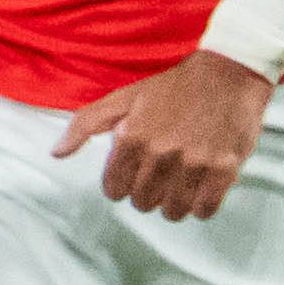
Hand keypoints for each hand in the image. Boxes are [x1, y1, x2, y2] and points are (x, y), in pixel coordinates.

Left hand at [58, 50, 270, 219]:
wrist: (227, 73)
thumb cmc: (172, 86)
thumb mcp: (122, 98)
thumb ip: (84, 125)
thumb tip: (56, 154)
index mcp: (131, 137)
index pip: (114, 189)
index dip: (121, 185)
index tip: (132, 176)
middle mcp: (160, 153)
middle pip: (142, 202)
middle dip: (146, 194)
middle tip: (158, 177)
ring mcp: (194, 162)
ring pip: (172, 211)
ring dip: (173, 204)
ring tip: (179, 185)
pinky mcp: (224, 168)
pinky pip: (205, 209)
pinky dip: (201, 206)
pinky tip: (201, 191)